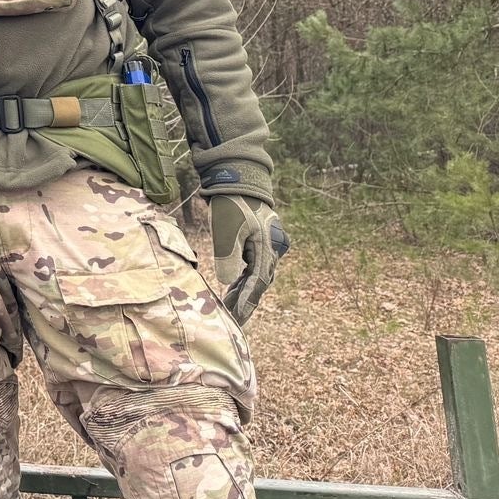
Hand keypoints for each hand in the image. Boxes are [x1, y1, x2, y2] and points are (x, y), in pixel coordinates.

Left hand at [209, 190, 287, 323]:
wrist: (237, 178)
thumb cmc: (231, 203)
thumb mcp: (226, 230)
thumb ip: (228, 256)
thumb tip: (229, 281)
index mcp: (267, 248)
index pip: (257, 282)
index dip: (246, 302)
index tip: (237, 319)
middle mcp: (272, 249)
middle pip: (260, 281)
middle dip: (246, 300)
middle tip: (233, 320)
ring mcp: (268, 244)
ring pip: (257, 274)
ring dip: (244, 290)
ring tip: (229, 306)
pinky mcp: (259, 240)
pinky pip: (253, 264)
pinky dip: (244, 276)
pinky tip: (234, 286)